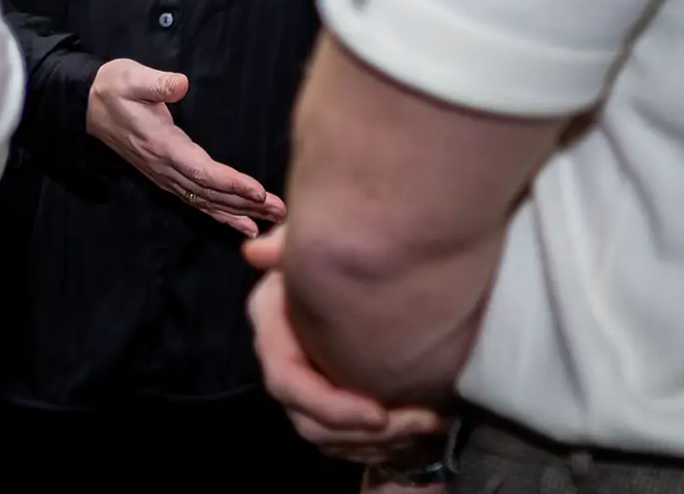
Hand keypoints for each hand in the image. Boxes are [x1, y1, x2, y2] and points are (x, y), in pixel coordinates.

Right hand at [85, 59, 284, 235]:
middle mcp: (165, 167)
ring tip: (272, 220)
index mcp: (161, 145)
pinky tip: (243, 224)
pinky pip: (197, 201)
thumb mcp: (130, 78)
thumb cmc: (114, 88)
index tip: (258, 191)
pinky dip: (221, 214)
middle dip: (246, 203)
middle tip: (281, 210)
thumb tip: (179, 84)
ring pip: (206, 201)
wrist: (87, 106)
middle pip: (211, 192)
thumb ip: (156, 83)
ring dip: (239, 212)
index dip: (231, 183)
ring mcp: (165, 175)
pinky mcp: (166, 176)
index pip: (201, 170)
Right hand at [245, 229, 445, 467]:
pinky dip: (382, 446)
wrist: (363, 263)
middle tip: (422, 422)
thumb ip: (287, 241)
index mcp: (273, 327)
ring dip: (380, 444)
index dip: (330, 405)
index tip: (379, 413)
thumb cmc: (337, 246)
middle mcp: (284, 363)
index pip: (287, 382)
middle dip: (364, 434)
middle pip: (310, 422)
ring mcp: (306, 389)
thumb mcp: (311, 237)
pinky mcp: (330, 403)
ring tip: (429, 424)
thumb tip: (254, 252)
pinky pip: (347, 443)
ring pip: (332, 440)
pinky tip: (420, 431)